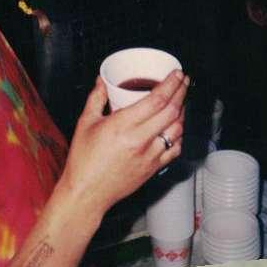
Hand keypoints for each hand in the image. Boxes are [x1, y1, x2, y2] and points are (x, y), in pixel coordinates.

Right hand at [60, 71, 187, 217]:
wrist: (87, 192)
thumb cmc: (83, 160)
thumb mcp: (85, 123)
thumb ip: (96, 99)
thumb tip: (102, 81)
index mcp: (123, 126)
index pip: (156, 100)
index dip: (171, 84)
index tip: (176, 74)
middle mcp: (140, 140)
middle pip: (171, 111)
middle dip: (181, 92)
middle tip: (183, 81)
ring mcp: (150, 156)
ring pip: (177, 130)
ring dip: (182, 112)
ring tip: (179, 101)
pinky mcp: (153, 168)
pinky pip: (175, 149)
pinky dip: (179, 135)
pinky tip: (175, 127)